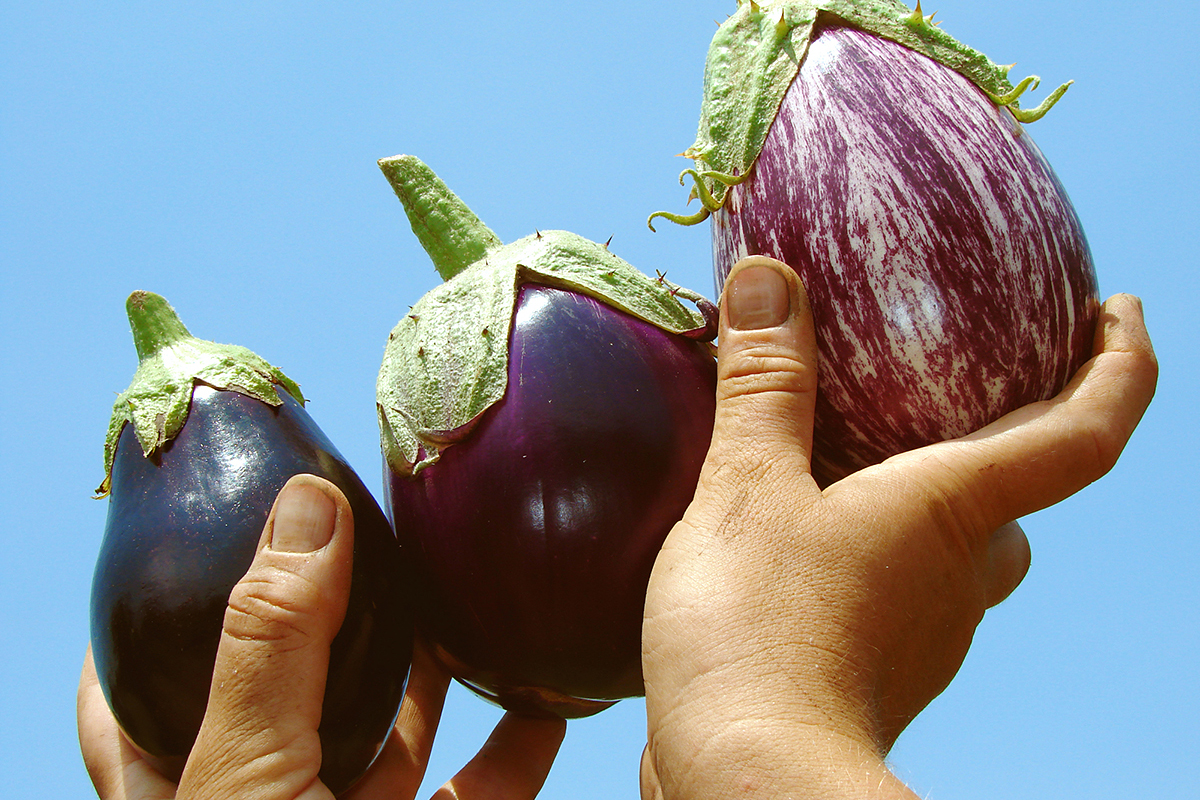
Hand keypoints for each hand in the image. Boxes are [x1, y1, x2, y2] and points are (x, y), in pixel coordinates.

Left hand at [78, 474, 565, 799]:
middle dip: (331, 606)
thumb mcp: (247, 774)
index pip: (131, 678)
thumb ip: (274, 644)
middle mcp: (270, 793)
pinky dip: (524, 733)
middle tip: (366, 524)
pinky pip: (488, 781)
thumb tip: (308, 502)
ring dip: (437, 660)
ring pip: (394, 726)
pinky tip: (550, 685)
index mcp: (187, 777)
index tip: (195, 510)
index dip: (148, 597)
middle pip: (290, 679)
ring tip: (464, 579)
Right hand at [640, 257, 1156, 798]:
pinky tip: (817, 531)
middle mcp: (963, 569)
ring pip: (966, 541)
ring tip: (881, 445)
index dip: (1121, 364)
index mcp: (954, 508)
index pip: (1085, 428)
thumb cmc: (758, 630)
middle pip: (1028, 487)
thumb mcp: (747, 487)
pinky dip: (887, 538)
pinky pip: (908, 580)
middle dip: (1025, 423)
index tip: (1123, 308)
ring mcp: (930, 626)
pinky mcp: (885, 664)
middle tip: (985, 369)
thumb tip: (771, 276)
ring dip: (947, 487)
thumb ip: (764, 383)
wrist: (747, 780)